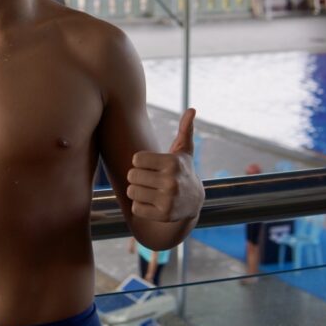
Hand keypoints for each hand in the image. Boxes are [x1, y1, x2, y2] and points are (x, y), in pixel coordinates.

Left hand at [126, 108, 204, 222]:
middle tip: (148, 179)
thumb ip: (185, 130)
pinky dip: (140, 206)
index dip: (140, 162)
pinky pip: (136, 208)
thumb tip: (191, 109)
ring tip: (150, 190)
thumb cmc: (182, 170)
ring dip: (137, 192)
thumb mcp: (184, 151)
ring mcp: (168, 201)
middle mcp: (171, 182)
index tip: (151, 165)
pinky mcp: (163, 216)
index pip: (136, 159)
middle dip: (137, 177)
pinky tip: (152, 203)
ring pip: (132, 192)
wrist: (194, 202)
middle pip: (132, 176)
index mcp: (172, 163)